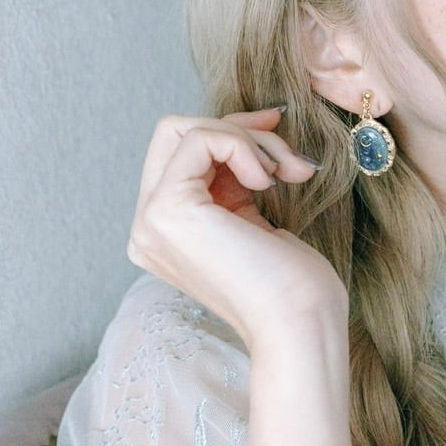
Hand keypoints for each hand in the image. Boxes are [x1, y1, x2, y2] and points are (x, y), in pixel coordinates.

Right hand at [126, 109, 347, 348]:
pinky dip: (241, 146)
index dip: (230, 134)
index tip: (277, 135)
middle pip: (174, 133)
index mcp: (166, 232)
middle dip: (237, 131)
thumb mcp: (255, 214)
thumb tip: (255, 122)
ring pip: (186, 130)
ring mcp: (150, 220)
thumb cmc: (292, 284)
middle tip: (285, 157)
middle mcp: (146, 227)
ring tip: (286, 173)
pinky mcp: (166, 209)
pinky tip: (267, 181)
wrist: (299, 323)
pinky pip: (200, 139)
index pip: (180, 153)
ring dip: (248, 141)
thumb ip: (236, 177)